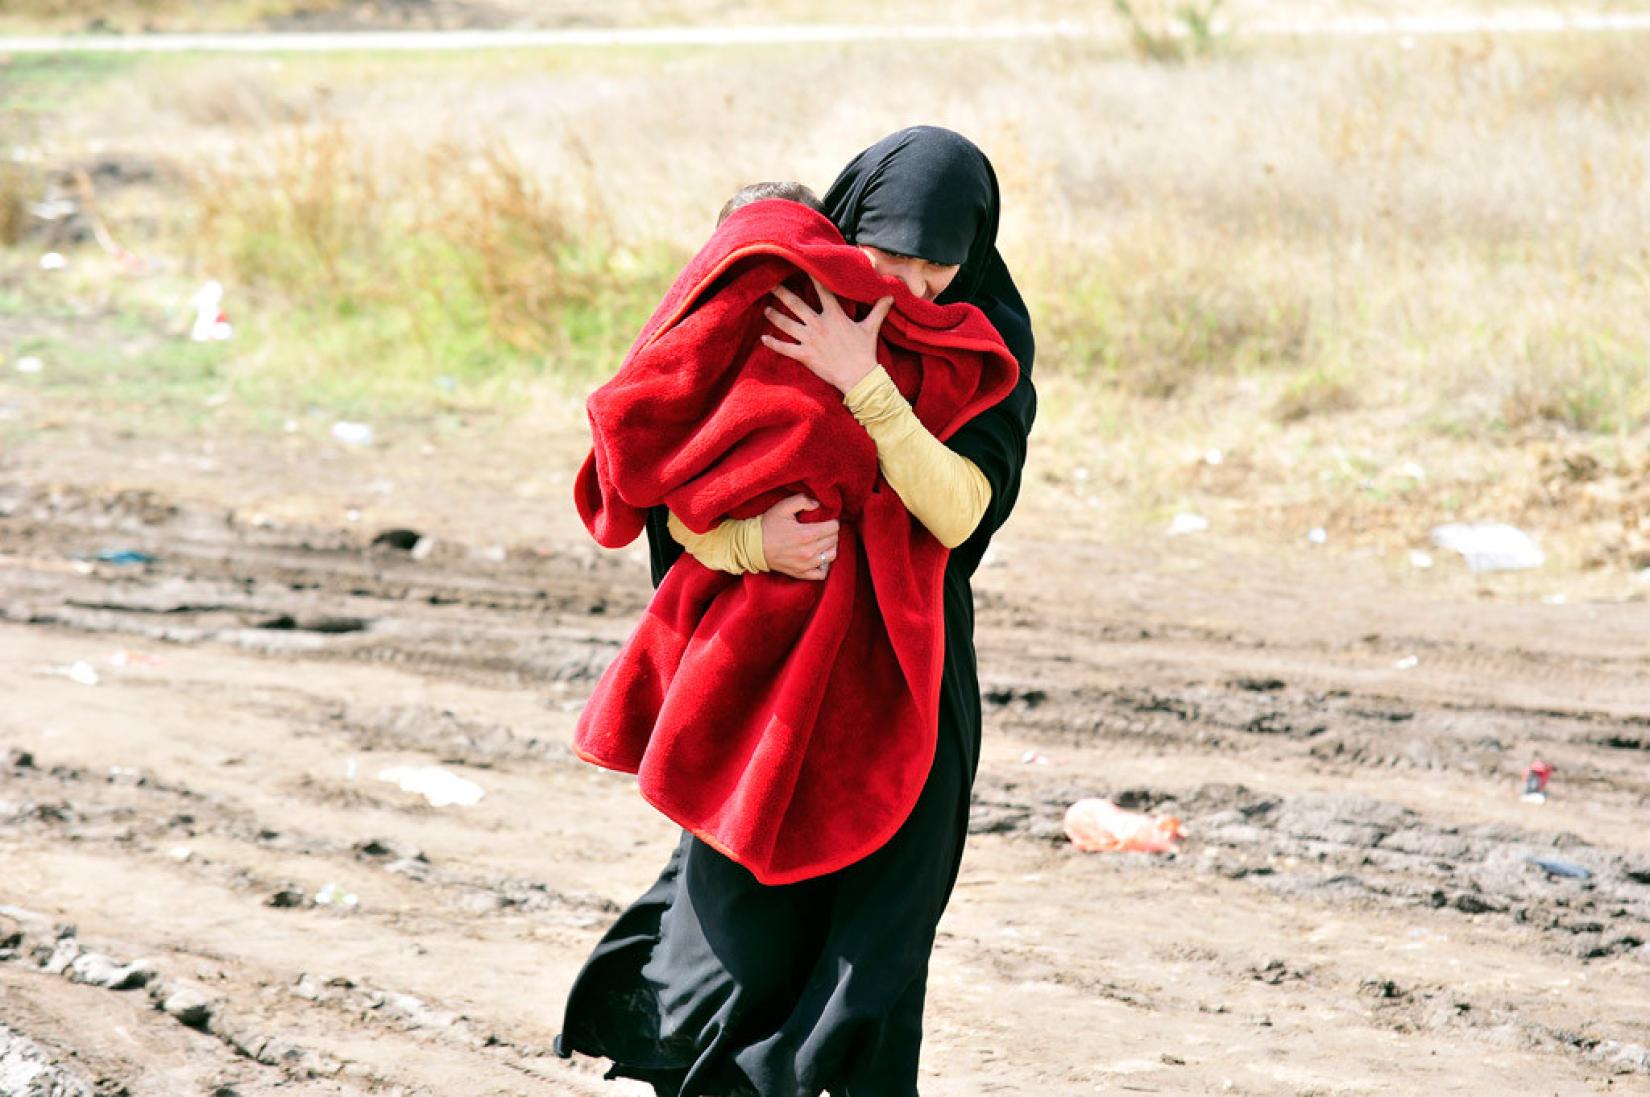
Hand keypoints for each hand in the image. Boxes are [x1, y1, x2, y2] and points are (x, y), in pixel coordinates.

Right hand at [760, 493, 838, 580]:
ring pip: (831, 555)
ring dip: (830, 547)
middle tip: (823, 528)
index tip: (826, 520)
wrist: (752, 546)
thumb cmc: (768, 525)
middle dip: (831, 532)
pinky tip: (819, 557)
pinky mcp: (801, 573)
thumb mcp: (783, 507)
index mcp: (807, 534)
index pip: (834, 528)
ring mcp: (806, 565)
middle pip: (834, 540)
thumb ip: (802, 500)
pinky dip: (824, 565)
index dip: (832, 521)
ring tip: (822, 541)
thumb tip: (817, 505)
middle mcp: (809, 551)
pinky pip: (822, 574)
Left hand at [761, 276, 893, 393]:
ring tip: (766, 309)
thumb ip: (878, 310)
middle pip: (796, 305)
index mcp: (834, 315)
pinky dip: (773, 343)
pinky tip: (763, 338)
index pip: (822, 291)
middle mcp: (819, 324)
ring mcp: (810, 340)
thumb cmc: (865, 352)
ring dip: (775, 316)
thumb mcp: (871, 328)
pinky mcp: (805, 355)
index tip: (800, 267)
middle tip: (771, 285)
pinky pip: (785, 348)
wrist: (859, 377)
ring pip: (787, 324)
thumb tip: (891, 295)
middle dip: (783, 294)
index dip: (811, 277)